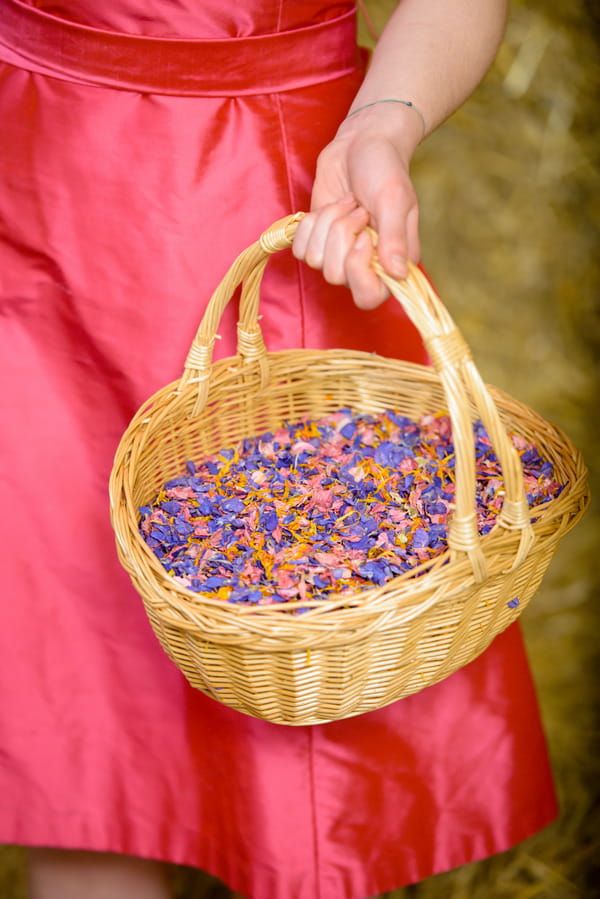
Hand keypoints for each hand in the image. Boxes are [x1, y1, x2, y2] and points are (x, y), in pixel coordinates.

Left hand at [292, 105, 420, 309]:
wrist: (361, 144)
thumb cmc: (385, 169)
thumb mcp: (395, 199)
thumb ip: (395, 238)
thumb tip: (397, 274)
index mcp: (392, 263)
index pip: (369, 297)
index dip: (358, 271)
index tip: (364, 236)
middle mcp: (365, 265)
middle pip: (335, 275)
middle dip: (340, 234)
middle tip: (357, 210)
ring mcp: (339, 255)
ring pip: (315, 261)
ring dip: (327, 223)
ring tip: (346, 203)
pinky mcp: (317, 242)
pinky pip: (300, 250)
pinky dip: (310, 224)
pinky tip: (329, 207)